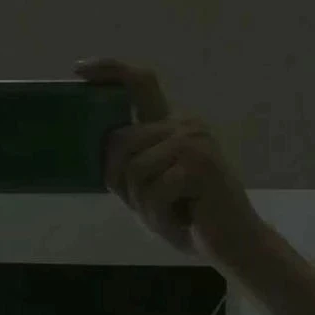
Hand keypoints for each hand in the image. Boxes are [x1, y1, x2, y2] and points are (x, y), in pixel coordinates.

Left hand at [74, 57, 263, 261]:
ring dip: (142, 205)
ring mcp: (194, 141)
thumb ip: (127, 162)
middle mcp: (183, 124)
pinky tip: (179, 223)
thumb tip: (88, 147)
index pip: (139, 83)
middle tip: (142, 207)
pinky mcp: (200, 165)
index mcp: (170, 124)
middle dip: (119, 181)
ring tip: (166, 216)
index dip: (109, 70)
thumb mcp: (148, 186)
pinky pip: (154, 192)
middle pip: (120, 141)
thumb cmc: (188, 218)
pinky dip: (158, 216)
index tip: (79, 69)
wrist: (236, 245)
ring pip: (134, 169)